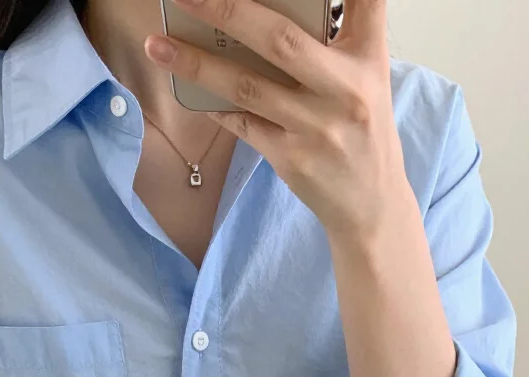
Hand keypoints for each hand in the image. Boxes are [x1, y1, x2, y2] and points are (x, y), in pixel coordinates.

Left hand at [144, 0, 410, 240]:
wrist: (371, 204)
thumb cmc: (362, 130)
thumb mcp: (367, 76)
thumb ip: (340, 35)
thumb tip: (269, 13)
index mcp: (367, 59)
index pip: (363, 3)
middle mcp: (344, 90)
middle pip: (280, 40)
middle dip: (228, 11)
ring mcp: (315, 128)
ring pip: (248, 86)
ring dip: (197, 64)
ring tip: (158, 46)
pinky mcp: (292, 159)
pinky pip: (243, 124)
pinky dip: (214, 105)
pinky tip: (187, 89)